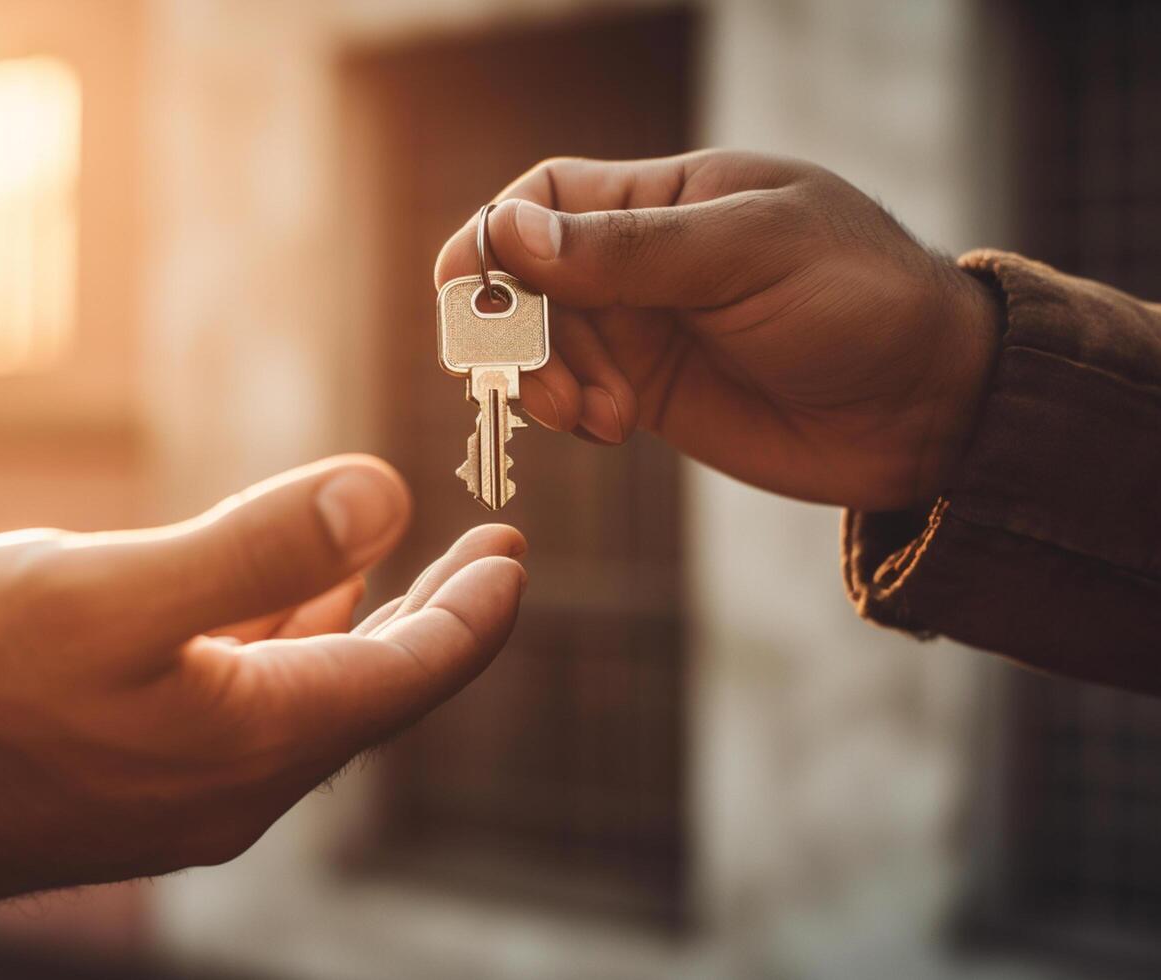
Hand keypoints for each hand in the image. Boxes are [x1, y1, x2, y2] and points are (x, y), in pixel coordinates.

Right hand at [0, 455, 525, 906]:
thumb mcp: (113, 594)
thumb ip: (257, 549)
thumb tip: (386, 495)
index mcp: (257, 736)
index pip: (413, 676)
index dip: (475, 610)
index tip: (515, 550)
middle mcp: (244, 779)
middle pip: (379, 691)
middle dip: (442, 617)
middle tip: (493, 554)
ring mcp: (194, 787)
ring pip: (317, 698)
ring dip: (370, 631)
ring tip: (412, 571)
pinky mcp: (146, 779)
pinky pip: (255, 709)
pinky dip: (292, 649)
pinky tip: (292, 609)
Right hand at [435, 151, 1000, 509]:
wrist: (928, 406)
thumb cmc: (859, 300)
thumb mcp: (747, 256)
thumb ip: (629, 251)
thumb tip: (509, 233)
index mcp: (665, 199)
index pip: (544, 199)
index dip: (494, 238)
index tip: (468, 289)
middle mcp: (640, 261)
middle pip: (526, 281)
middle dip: (521, 331)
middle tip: (550, 383)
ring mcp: (642, 330)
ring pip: (543, 346)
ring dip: (547, 382)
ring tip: (601, 416)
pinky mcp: (649, 394)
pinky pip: (574, 396)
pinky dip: (572, 414)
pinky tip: (615, 428)